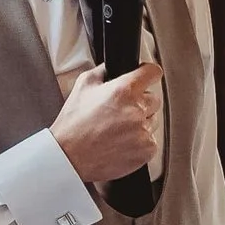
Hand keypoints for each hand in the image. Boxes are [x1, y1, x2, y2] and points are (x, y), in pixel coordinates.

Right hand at [50, 63, 163, 191]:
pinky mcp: (146, 150)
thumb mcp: (82, 86)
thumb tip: (112, 67)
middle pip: (154, 98)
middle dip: (141, 102)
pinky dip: (140, 142)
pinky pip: (151, 141)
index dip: (148, 74)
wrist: (70, 157)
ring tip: (118, 129)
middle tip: (122, 110)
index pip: (152, 72)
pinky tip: (121, 142)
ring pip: (153, 121)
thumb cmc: (73, 125)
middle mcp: (136, 110)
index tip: (145, 77)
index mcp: (123, 91)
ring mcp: (143, 131)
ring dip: (141, 123)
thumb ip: (102, 71)